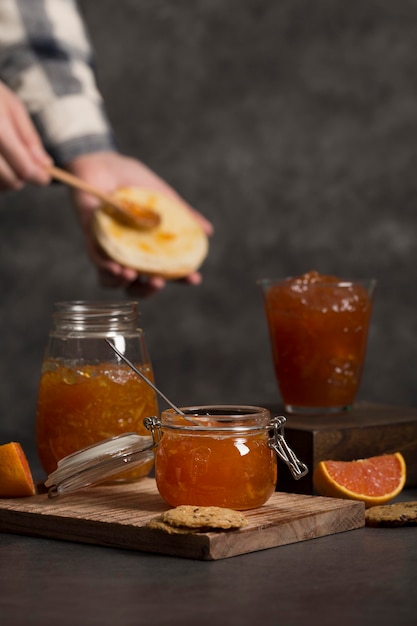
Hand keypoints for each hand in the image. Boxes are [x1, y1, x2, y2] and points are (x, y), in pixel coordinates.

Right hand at [0, 81, 50, 189]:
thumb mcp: (12, 107)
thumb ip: (29, 138)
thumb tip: (45, 165)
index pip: (24, 167)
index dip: (39, 176)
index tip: (45, 177)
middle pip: (10, 180)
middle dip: (21, 179)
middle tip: (25, 168)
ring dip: (6, 181)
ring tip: (9, 163)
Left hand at [66, 151, 212, 295]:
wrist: (107, 162)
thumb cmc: (135, 181)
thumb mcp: (165, 197)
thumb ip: (184, 215)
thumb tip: (208, 231)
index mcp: (147, 248)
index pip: (165, 271)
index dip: (180, 279)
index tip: (194, 278)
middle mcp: (127, 253)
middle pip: (135, 286)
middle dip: (147, 291)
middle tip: (158, 282)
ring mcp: (108, 248)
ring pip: (111, 280)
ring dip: (122, 283)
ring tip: (131, 275)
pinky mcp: (91, 237)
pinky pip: (96, 259)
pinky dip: (105, 266)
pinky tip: (116, 266)